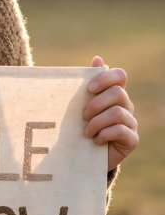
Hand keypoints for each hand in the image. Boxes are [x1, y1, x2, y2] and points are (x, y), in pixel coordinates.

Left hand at [83, 56, 138, 171]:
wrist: (86, 156)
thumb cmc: (82, 125)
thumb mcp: (81, 105)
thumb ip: (88, 83)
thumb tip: (97, 58)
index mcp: (114, 93)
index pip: (120, 75)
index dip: (106, 78)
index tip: (89, 88)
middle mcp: (126, 105)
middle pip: (118, 93)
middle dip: (96, 103)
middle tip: (83, 115)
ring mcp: (131, 122)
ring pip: (117, 112)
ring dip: (97, 122)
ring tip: (86, 132)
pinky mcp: (132, 139)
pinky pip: (121, 130)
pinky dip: (104, 134)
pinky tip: (96, 140)